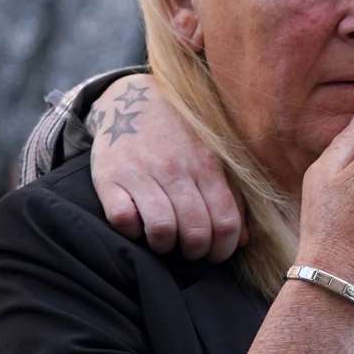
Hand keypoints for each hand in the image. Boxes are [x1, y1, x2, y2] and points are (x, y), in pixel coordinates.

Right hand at [88, 74, 242, 262]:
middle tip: (188, 250)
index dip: (223, 249)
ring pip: (161, 230)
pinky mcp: (109, 177)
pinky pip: (122, 219)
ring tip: (163, 241)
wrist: (132, 98)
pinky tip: (136, 224)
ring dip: (164, 246)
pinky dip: (130, 231)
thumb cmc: (179, 137)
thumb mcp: (211, 157)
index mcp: (206, 166)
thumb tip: (244, 240)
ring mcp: (141, 173)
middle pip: (195, 232)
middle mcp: (176, 169)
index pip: (225, 222)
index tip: (215, 255)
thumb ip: (231, 197)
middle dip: (195, 252)